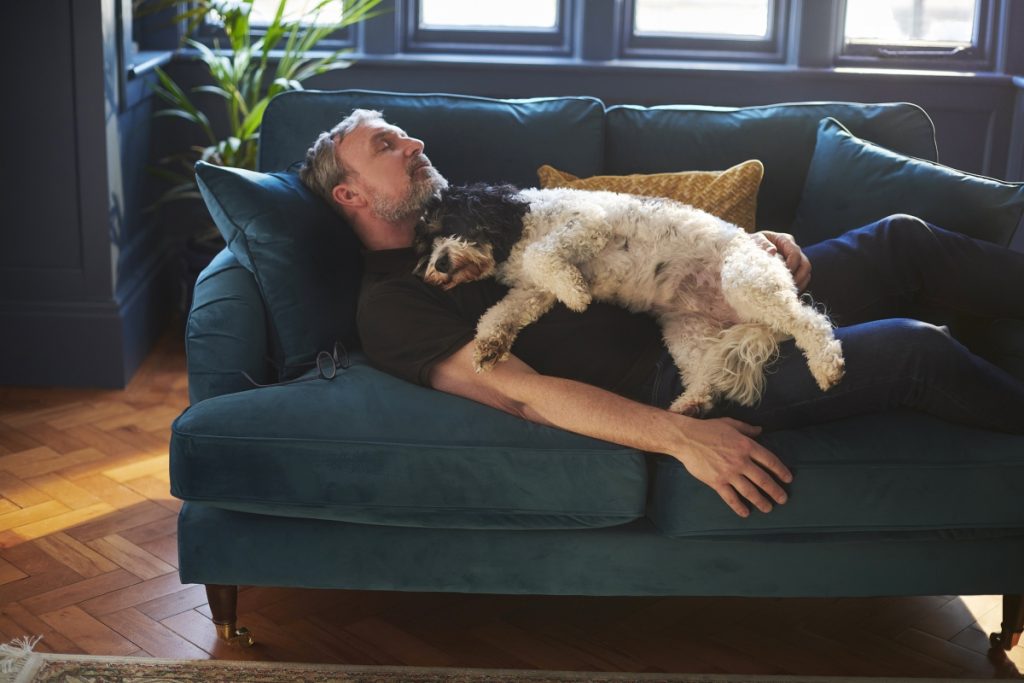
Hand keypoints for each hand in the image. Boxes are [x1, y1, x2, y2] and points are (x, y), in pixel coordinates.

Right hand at [672, 417, 791, 516]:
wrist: (686, 439)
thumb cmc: (707, 429)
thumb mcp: (730, 423)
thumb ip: (747, 428)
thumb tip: (761, 430)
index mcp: (746, 445)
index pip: (770, 461)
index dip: (781, 471)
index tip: (788, 479)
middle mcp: (741, 461)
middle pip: (763, 480)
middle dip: (775, 491)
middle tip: (783, 499)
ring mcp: (729, 473)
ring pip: (750, 492)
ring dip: (761, 502)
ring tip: (768, 508)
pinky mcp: (717, 482)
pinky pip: (731, 498)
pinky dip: (739, 507)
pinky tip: (745, 513)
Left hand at [753, 230, 811, 291]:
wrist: (747, 248)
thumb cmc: (751, 242)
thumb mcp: (754, 239)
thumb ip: (762, 243)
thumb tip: (772, 251)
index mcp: (785, 240)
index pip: (795, 253)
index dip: (792, 265)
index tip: (782, 276)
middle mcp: (793, 250)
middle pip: (805, 265)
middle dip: (798, 278)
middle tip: (787, 288)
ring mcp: (794, 260)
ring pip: (806, 274)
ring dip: (799, 284)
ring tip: (787, 292)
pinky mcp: (793, 269)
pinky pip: (801, 280)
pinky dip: (797, 287)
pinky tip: (787, 292)